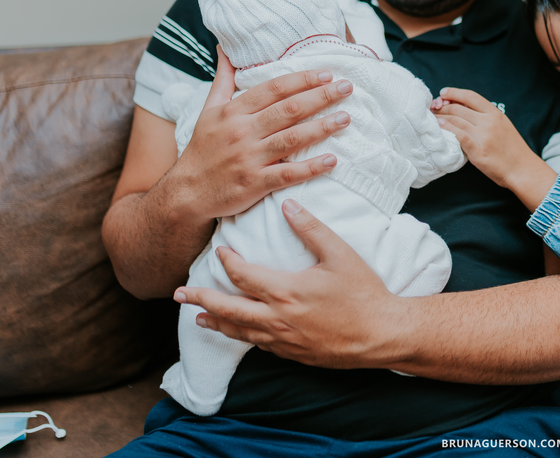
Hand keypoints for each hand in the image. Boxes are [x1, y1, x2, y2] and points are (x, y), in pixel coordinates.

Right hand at [169, 48, 353, 220]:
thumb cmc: (203, 148)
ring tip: (346, 118)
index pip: (273, 89)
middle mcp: (242, 132)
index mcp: (233, 111)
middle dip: (320, 97)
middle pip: (288, 109)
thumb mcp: (208, 110)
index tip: (327, 74)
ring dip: (321, 127)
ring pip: (291, 139)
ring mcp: (248, 158)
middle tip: (347, 88)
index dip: (302, 79)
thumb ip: (223, 80)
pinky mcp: (254, 184)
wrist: (186, 192)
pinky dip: (311, 167)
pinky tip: (332, 160)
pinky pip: (287, 173)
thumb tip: (224, 48)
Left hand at [176, 199, 406, 368]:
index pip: (242, 275)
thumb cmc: (364, 292)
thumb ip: (311, 228)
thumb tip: (287, 205)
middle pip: (227, 309)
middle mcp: (277, 319)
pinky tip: (238, 332)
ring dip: (215, 322)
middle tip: (178, 294)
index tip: (219, 250)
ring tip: (197, 317)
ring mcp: (283, 340)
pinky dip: (241, 336)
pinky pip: (258, 345)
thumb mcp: (340, 254)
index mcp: (285, 292)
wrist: (382, 334)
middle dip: (200, 299)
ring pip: (239, 332)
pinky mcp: (293, 354)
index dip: (227, 261)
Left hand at [434, 87, 556, 210]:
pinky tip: (439, 127)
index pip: (470, 96)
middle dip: (442, 107)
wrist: (522, 169)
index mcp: (495, 113)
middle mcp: (489, 121)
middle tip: (432, 109)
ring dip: (440, 118)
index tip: (443, 93)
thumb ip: (486, 118)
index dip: (454, 93)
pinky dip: (447, 129)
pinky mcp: (478, 150)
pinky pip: (458, 135)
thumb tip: (463, 111)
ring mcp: (483, 135)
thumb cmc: (512, 149)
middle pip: (459, 108)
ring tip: (431, 118)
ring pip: (455, 120)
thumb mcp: (503, 126)